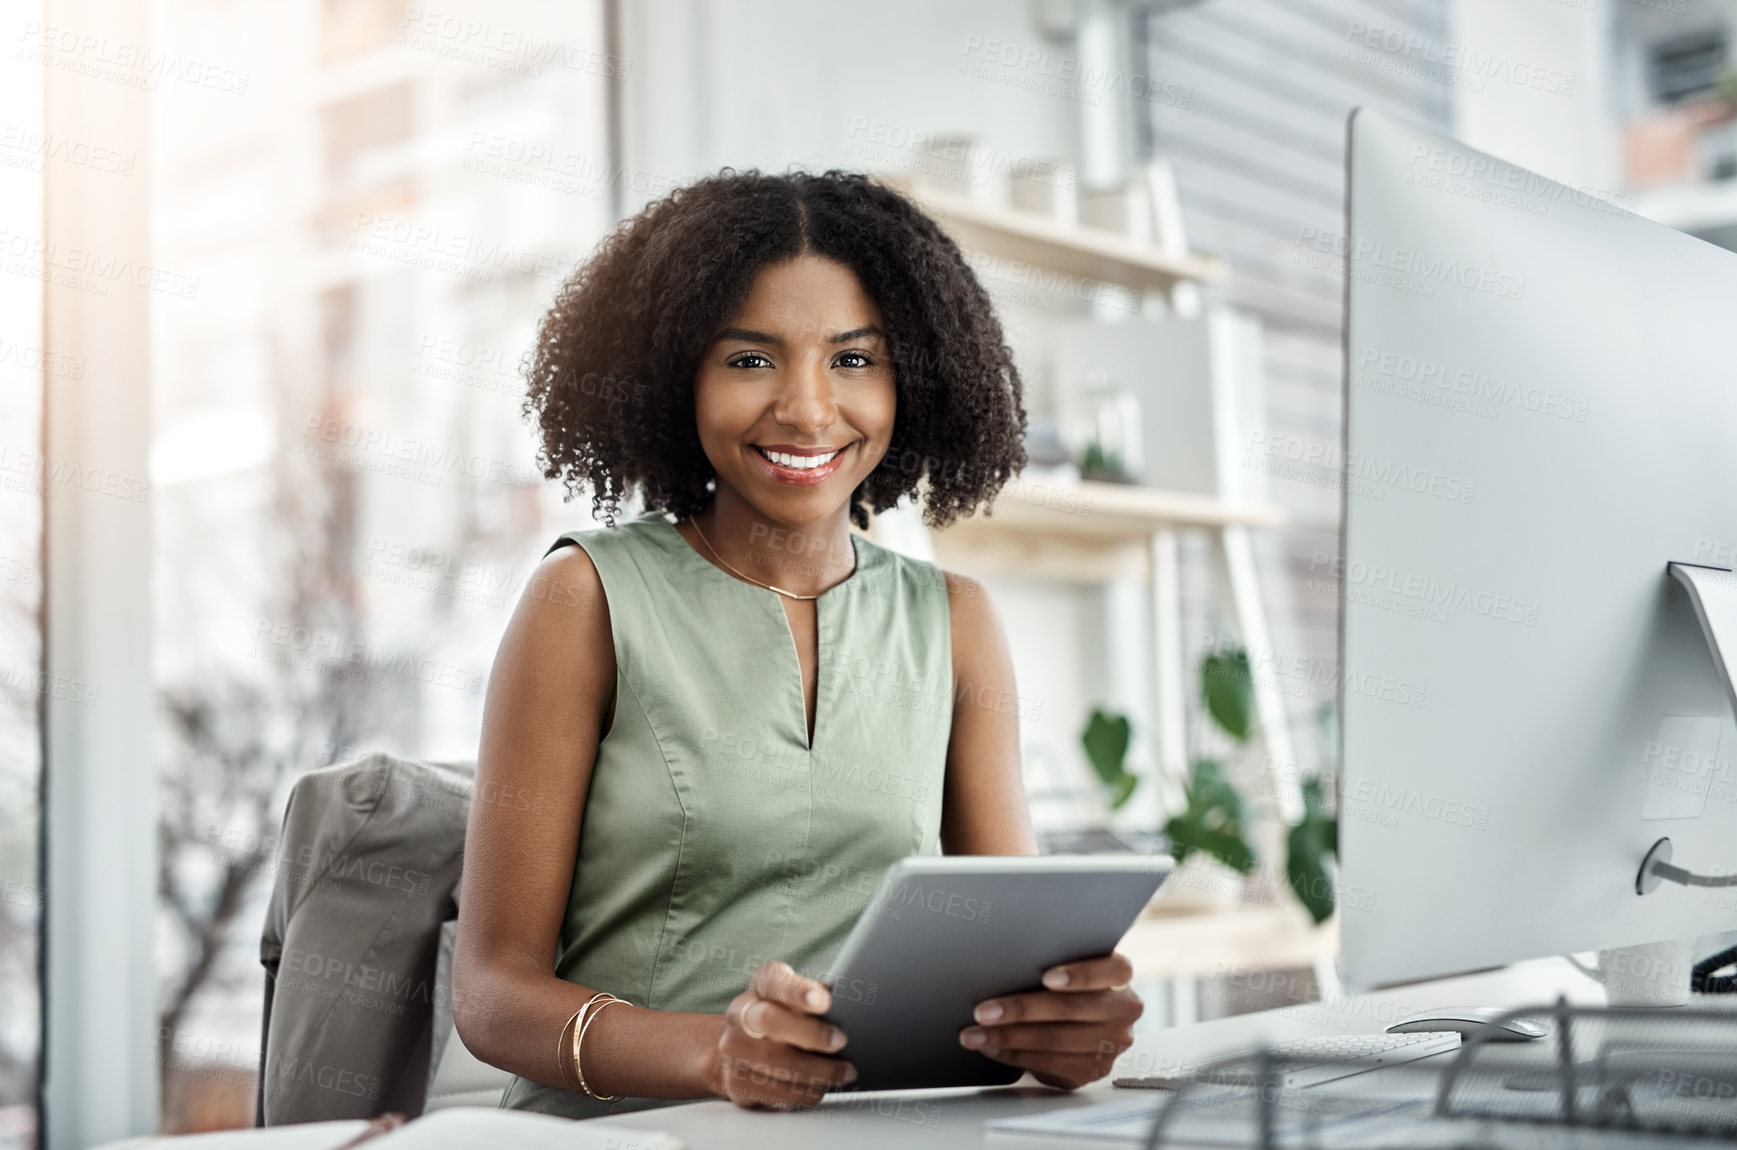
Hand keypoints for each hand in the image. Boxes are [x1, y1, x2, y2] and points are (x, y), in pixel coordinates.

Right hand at [711, 960, 855, 1109]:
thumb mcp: (798, 999)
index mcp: (761, 986)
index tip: (824, 1001)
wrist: (743, 1048)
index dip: (797, 991)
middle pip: (769, 1020)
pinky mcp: (736, 1083)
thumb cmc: (785, 1018)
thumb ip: (816, 998)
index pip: (774, 981)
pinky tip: (821, 1087)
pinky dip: (804, 1092)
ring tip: (845, 1071)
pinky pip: (775, 1092)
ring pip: (775, 1063)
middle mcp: (739, 1014)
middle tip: (841, 1040)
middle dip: (810, 1033)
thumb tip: (846, 1004)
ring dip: (816, 1071)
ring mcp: (733, 1050)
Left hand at [959, 951, 1141, 1089]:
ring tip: (976, 1033)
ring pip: (1056, 1040)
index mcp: (1120, 976)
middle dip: (1021, 1010)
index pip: (1111, 970)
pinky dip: (1014, 1055)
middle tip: (983, 1011)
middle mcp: (1123, 1010)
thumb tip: (1002, 960)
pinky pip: (1050, 1064)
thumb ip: (1051, 960)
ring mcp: (1112, 1043)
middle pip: (1071, 1009)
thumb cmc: (1065, 984)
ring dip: (1008, 1038)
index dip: (1079, 975)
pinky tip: (992, 1048)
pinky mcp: (1094, 1069)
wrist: (1079, 1021)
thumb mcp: (1067, 965)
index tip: (1045, 977)